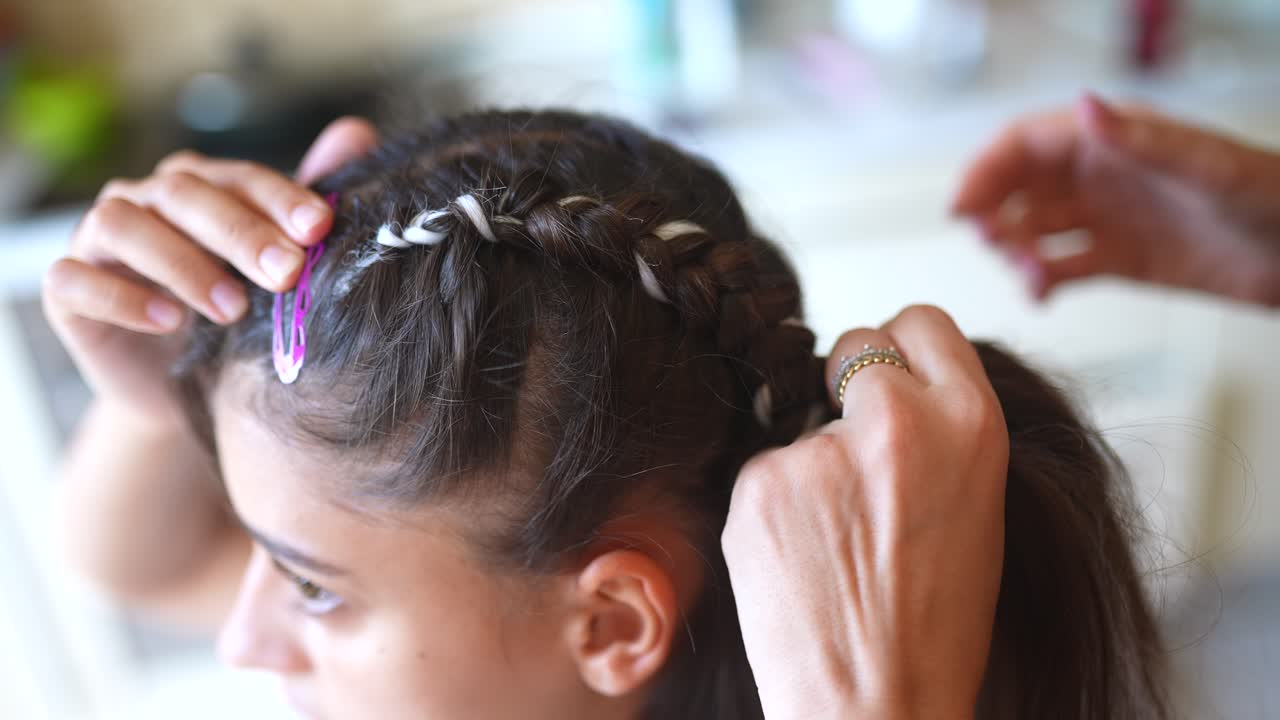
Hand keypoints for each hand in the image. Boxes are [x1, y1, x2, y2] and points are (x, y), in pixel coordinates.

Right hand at [42, 117, 377, 428]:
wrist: (179, 387)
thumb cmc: (234, 319)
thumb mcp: (276, 271)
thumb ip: (308, 208)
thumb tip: (357, 131)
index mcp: (199, 187)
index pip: (239, 176)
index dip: (279, 198)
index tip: (320, 228)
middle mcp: (144, 200)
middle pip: (185, 194)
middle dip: (240, 232)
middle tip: (286, 274)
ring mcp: (97, 240)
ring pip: (124, 225)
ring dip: (182, 263)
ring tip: (232, 308)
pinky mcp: (66, 288)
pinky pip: (77, 279)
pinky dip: (123, 297)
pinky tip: (169, 322)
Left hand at [723, 306, 1007, 719]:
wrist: (879, 708)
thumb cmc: (933, 625)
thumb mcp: (975, 508)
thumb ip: (937, 434)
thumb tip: (881, 384)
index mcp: (969, 424)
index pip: (920, 322)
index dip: (900, 350)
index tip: (886, 375)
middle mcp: (896, 421)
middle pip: (853, 344)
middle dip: (848, 385)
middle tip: (856, 460)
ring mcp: (820, 451)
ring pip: (803, 420)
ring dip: (812, 463)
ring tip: (836, 541)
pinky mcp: (760, 483)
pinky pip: (766, 469)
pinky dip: (776, 504)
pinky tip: (801, 558)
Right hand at [952, 94, 1279, 305]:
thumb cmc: (1269, 198)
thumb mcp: (1205, 165)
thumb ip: (1140, 139)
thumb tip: (1081, 104)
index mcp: (1113, 141)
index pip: (1025, 144)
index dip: (985, 169)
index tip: (960, 206)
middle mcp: (1100, 175)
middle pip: (1017, 186)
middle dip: (992, 213)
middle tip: (993, 245)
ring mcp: (1106, 218)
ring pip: (1032, 229)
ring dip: (1014, 252)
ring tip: (1028, 276)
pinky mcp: (1117, 259)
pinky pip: (1060, 268)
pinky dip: (1040, 282)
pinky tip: (1040, 295)